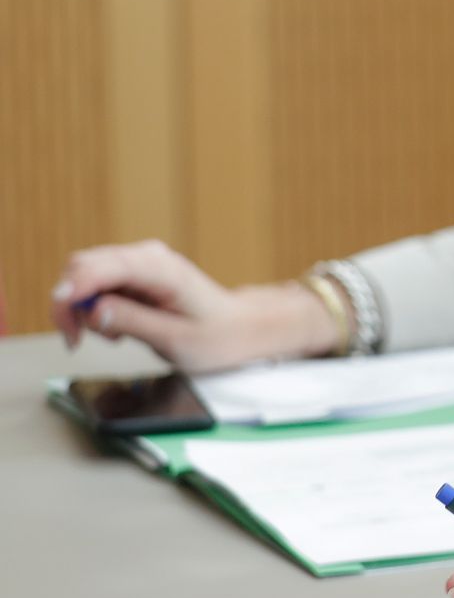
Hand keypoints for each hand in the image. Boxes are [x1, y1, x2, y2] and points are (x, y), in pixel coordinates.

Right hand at [50, 240, 331, 371]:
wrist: (242, 327)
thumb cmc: (217, 335)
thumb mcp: (175, 340)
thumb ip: (133, 323)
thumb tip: (94, 311)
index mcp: (161, 270)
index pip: (102, 267)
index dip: (74, 290)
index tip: (67, 318)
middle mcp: (148, 257)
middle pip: (83, 265)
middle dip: (69, 302)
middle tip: (77, 339)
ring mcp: (140, 263)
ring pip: (85, 274)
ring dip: (82, 307)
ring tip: (112, 337)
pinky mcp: (135, 274)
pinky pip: (98, 285)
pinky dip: (94, 307)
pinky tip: (117, 329)